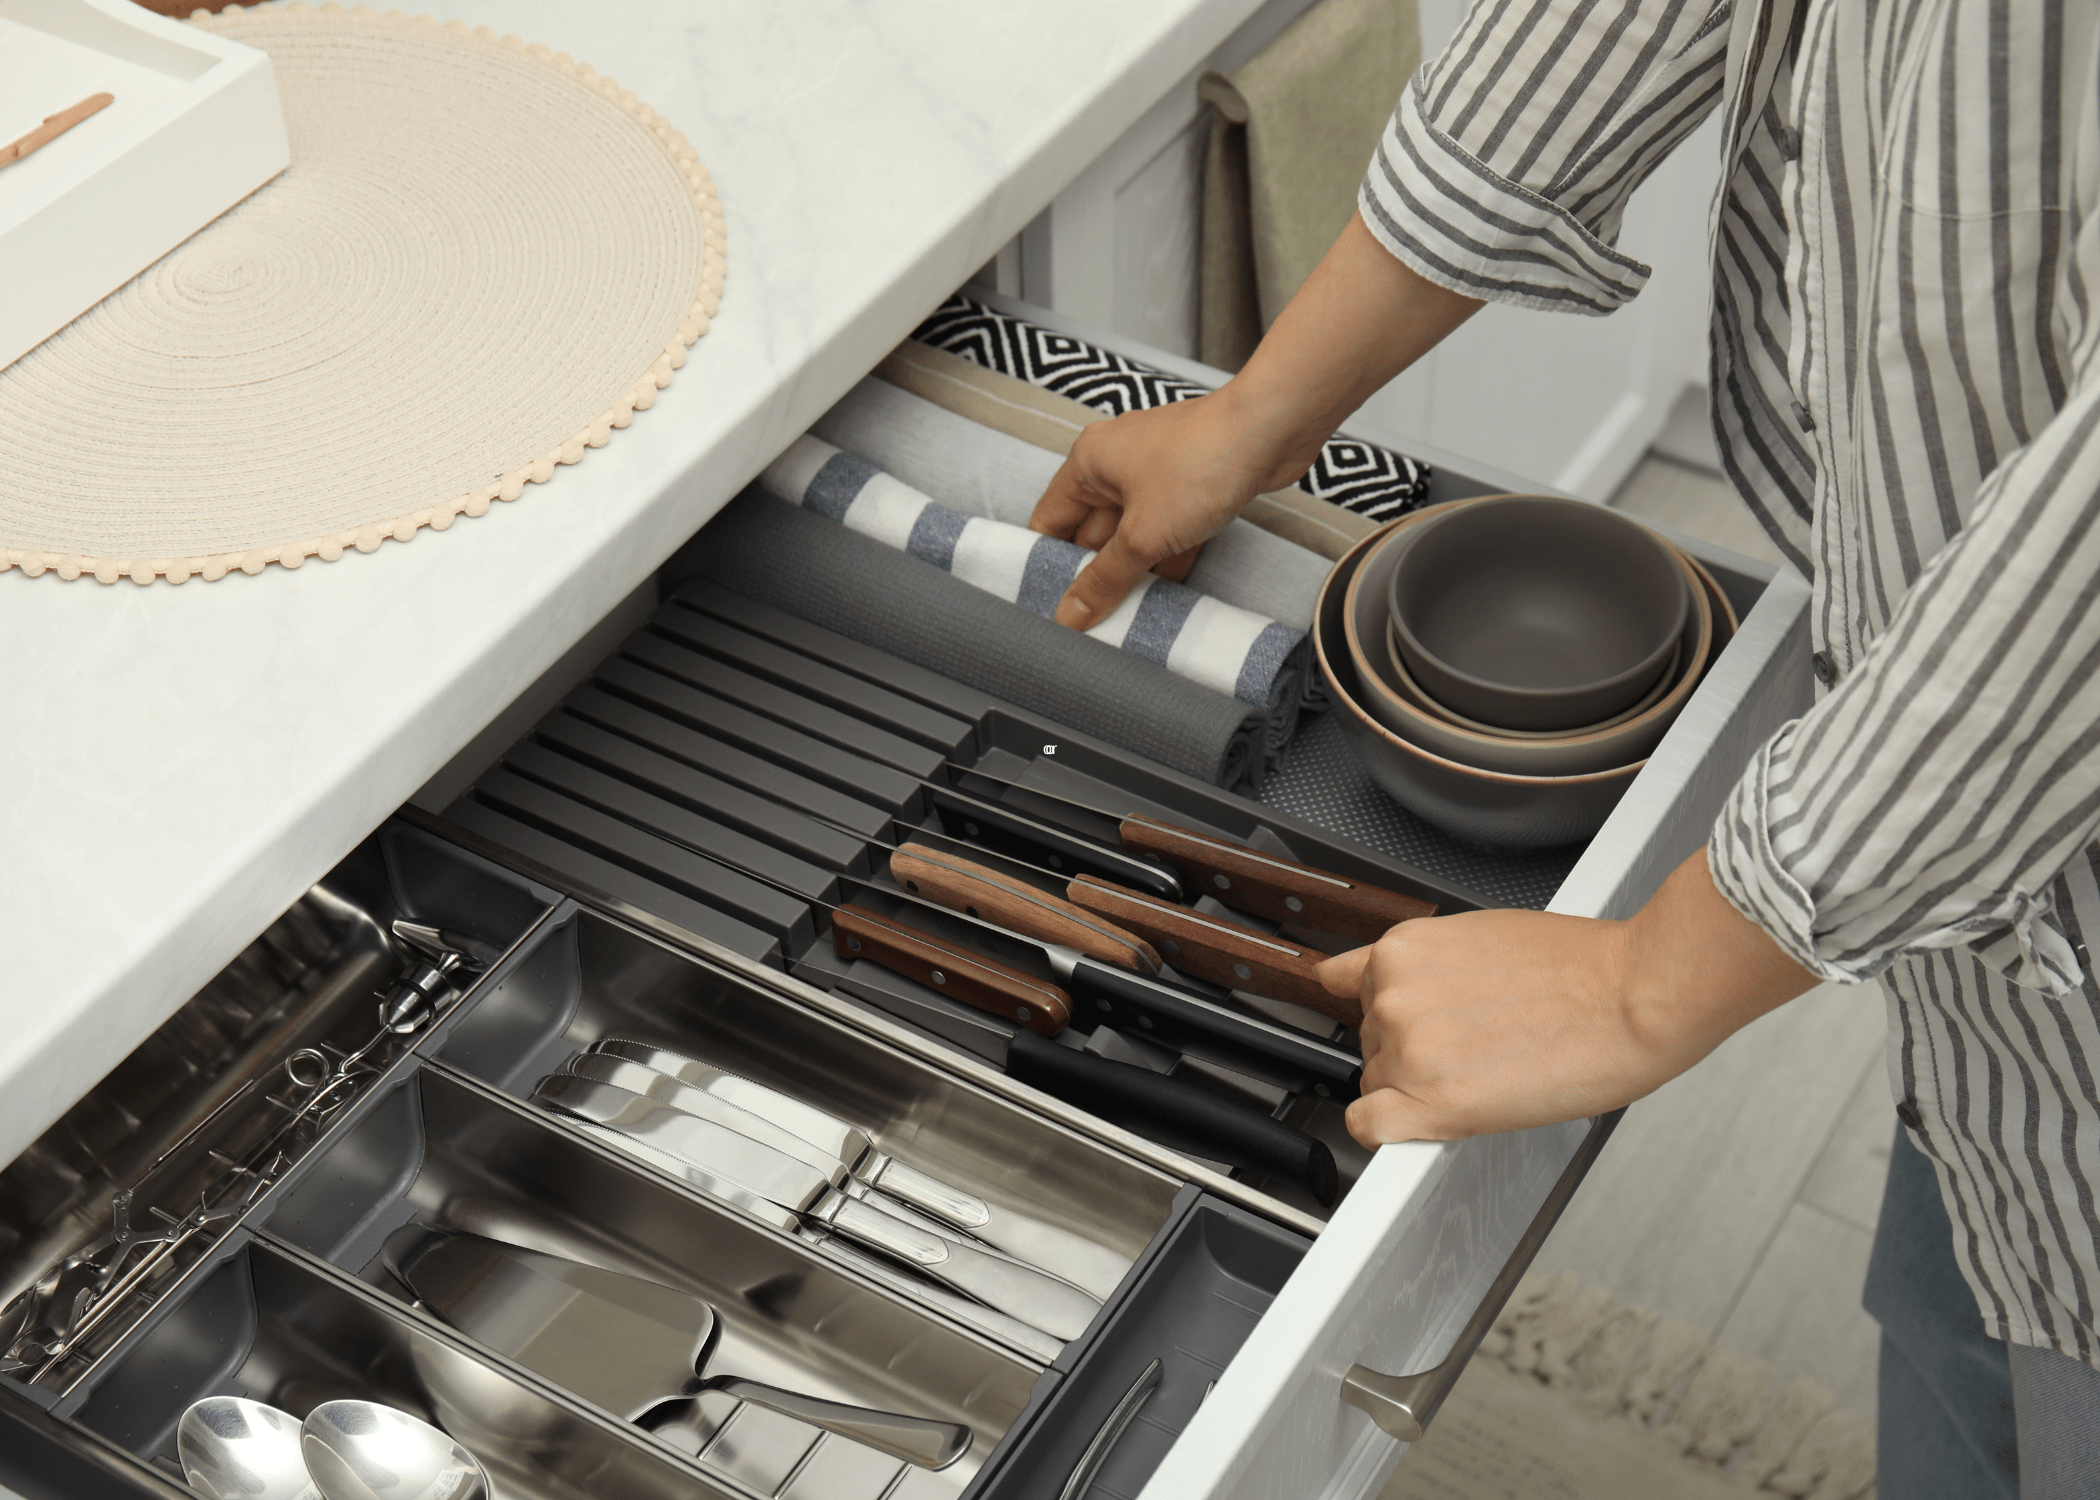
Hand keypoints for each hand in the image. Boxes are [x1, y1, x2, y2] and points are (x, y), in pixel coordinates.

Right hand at [1030, 392, 1282, 628]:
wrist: (1271, 431)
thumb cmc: (1199, 464)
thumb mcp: (1142, 535)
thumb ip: (1105, 579)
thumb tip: (1071, 614)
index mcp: (1089, 463)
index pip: (1050, 520)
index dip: (1046, 562)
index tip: (1050, 604)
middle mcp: (1117, 464)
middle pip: (1092, 532)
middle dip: (1094, 575)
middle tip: (1091, 622)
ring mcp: (1157, 474)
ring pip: (1133, 534)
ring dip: (1133, 572)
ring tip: (1127, 620)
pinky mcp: (1191, 486)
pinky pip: (1167, 531)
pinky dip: (1166, 560)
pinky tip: (1167, 598)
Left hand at [1314, 848, 1820, 1147]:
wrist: (1635, 994)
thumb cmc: (1582, 967)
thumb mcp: (1481, 935)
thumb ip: (1428, 964)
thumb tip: (1401, 987)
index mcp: (1402, 950)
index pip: (1348, 988)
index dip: (1386, 1012)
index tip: (1399, 1026)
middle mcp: (1393, 996)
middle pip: (1369, 1040)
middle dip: (1413, 1048)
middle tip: (1475, 1046)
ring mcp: (1408, 1049)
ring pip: (1377, 1083)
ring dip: (1417, 1087)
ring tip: (1485, 1071)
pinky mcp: (1432, 1104)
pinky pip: (1369, 1128)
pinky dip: (1389, 1132)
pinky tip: (1427, 1123)